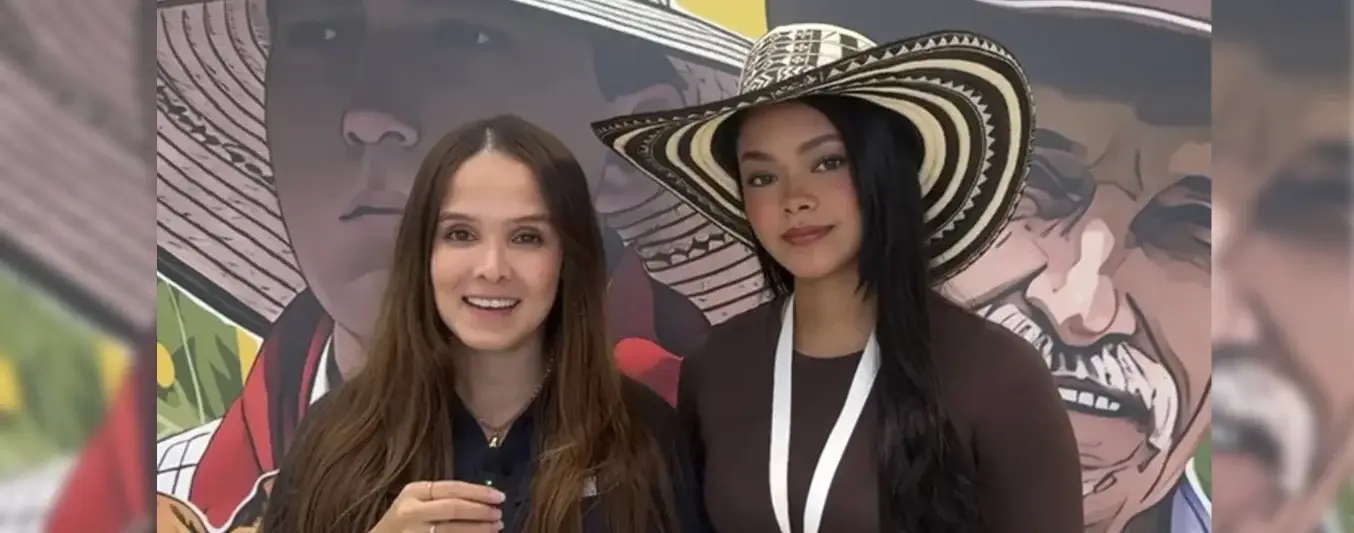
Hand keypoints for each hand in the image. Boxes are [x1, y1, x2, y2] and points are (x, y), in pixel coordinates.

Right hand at [371, 481, 506, 532]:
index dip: (480, 492)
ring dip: (479, 529)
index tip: (499, 497)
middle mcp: (411, 511)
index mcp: (413, 491)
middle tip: (498, 514)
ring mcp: (413, 532)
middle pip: (454, 508)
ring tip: (495, 527)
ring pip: (452, 530)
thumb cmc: (404, 520)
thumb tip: (483, 498)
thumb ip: (443, 497)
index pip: (453, 488)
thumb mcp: (416, 501)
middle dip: (481, 511)